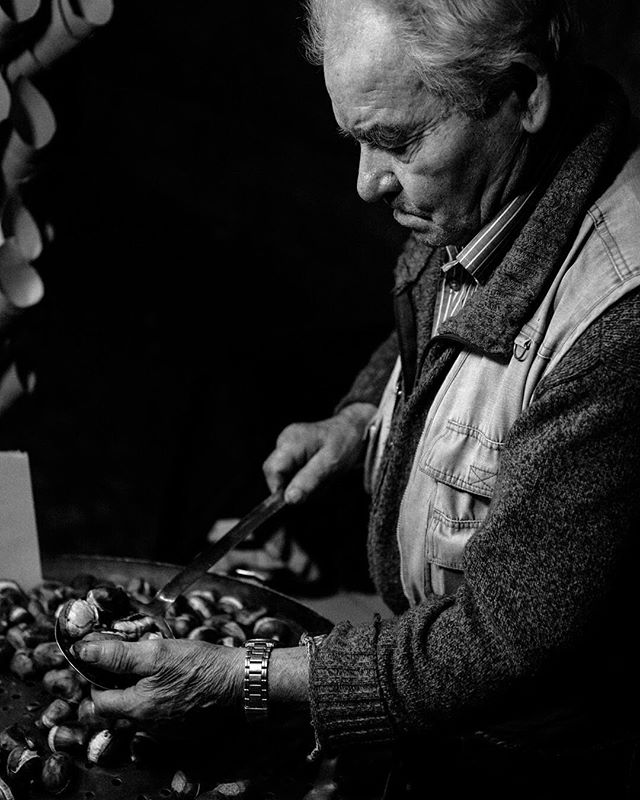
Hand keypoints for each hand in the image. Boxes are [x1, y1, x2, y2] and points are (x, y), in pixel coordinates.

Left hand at [73, 638, 243, 722]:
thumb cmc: (201, 664)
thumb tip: (84, 651)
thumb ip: (118, 654)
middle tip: (137, 661)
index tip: (108, 661)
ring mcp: (167, 731)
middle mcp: (149, 726)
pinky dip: (162, 699)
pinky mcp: (184, 729)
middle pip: (120, 708)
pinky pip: (161, 716)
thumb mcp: (157, 651)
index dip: (99, 679)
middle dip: (122, 684)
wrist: (240, 681)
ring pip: (140, 711)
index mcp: (138, 708)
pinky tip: (176, 681)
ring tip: (159, 668)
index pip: (98, 701)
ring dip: (142, 691)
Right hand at [262, 402, 376, 504]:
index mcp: (291, 441)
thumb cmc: (345, 441)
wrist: (354, 428)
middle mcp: (284, 441)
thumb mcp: (331, 463)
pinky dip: (306, 480)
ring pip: (285, 477)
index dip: (281, 489)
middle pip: (276, 475)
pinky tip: (320, 474)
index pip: (272, 470)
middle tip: (319, 485)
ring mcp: (287, 446)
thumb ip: (309, 480)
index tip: (301, 498)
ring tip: (323, 477)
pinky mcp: (293, 453)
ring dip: (303, 485)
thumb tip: (288, 499)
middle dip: (295, 487)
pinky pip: (292, 474)